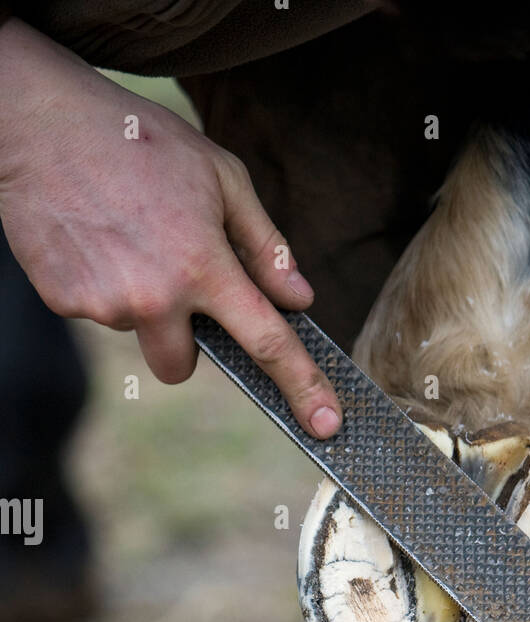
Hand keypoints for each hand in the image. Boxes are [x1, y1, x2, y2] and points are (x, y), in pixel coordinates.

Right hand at [0, 19, 341, 436]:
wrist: (36, 120)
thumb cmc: (138, 140)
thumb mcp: (221, 175)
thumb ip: (266, 245)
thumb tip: (300, 299)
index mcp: (204, 265)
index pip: (267, 342)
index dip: (302, 386)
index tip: (326, 425)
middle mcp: (156, 296)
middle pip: (182, 367)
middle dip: (182, 339)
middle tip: (168, 279)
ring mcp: (107, 304)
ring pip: (137, 333)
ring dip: (137, 301)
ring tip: (122, 236)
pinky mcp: (64, 301)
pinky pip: (97, 312)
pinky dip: (98, 283)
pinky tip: (91, 237)